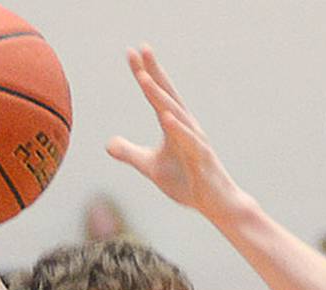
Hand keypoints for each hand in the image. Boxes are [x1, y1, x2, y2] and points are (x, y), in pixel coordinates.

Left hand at [107, 47, 240, 219]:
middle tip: (141, 49)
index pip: (156, 96)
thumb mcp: (152, 169)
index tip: (131, 52)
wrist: (218, 205)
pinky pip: (188, 142)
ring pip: (176, 114)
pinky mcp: (202, 159)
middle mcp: (186, 128)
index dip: (144, 74)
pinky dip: (178, 129)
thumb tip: (108, 145)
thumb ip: (131, 154)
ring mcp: (195, 142)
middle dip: (154, 73)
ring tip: (144, 79)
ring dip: (160, 96)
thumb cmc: (189, 183)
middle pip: (167, 96)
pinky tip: (166, 117)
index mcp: (174, 126)